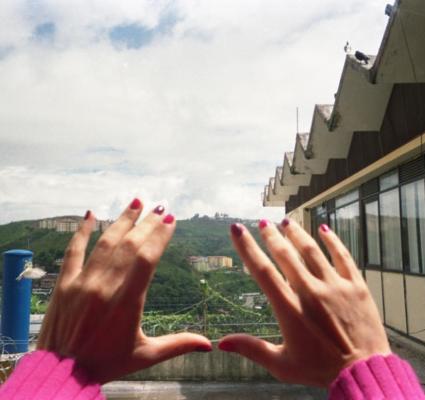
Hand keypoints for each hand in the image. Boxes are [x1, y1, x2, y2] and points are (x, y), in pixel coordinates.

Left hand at [37, 200, 211, 382]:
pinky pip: (73, 252)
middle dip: (147, 224)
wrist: (60, 374)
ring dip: (122, 221)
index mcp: (127, 302)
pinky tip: (90, 214)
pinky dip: (81, 232)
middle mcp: (105, 287)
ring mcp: (82, 283)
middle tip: (160, 207)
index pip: (147, 259)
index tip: (171, 220)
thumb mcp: (145, 356)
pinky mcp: (64, 284)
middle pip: (129, 246)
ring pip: (105, 243)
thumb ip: (178, 344)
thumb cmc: (106, 364)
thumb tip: (209, 344)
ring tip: (136, 202)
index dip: (160, 236)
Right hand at [219, 220, 389, 386]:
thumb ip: (251, 349)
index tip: (237, 229)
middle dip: (272, 236)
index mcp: (290, 308)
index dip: (247, 247)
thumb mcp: (281, 364)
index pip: (262, 271)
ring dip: (297, 234)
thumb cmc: (320, 369)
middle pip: (286, 255)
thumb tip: (221, 343)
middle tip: (263, 223)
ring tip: (287, 222)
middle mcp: (311, 292)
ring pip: (312, 251)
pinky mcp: (356, 286)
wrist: (363, 373)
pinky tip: (324, 229)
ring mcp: (335, 286)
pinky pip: (343, 256)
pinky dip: (333, 241)